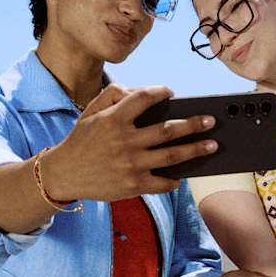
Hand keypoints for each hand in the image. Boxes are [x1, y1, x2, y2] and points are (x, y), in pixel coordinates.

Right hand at [39, 84, 217, 203]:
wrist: (63, 174)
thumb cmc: (81, 141)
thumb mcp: (90, 113)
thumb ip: (113, 96)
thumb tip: (140, 90)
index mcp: (114, 120)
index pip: (143, 99)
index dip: (160, 92)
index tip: (170, 92)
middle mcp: (125, 141)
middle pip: (167, 130)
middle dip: (193, 124)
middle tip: (211, 121)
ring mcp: (130, 165)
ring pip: (171, 156)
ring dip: (195, 150)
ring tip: (212, 145)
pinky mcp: (132, 185)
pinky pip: (161, 183)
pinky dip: (174, 180)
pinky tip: (182, 175)